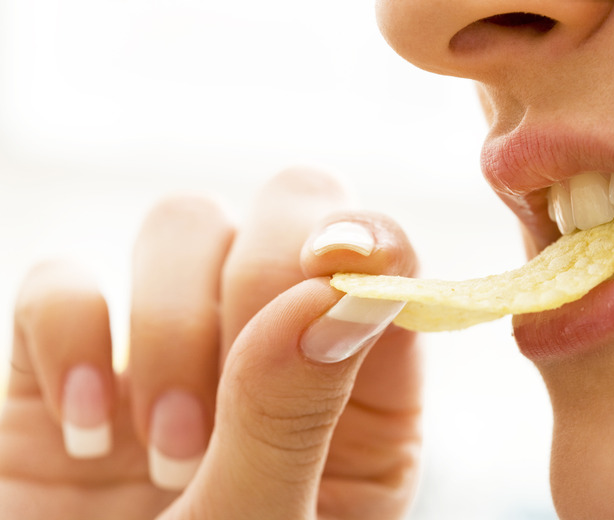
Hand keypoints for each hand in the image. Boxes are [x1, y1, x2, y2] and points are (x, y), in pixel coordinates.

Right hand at [0, 168, 421, 519]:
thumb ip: (295, 416)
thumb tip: (337, 290)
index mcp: (359, 401)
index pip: (389, 268)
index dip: (373, 243)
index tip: (339, 261)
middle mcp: (272, 357)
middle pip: (291, 212)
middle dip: (262, 272)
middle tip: (236, 386)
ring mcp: (169, 351)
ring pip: (186, 226)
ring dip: (170, 323)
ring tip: (163, 451)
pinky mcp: (68, 362)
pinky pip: (64, 281)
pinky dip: (66, 337)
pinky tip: (83, 437)